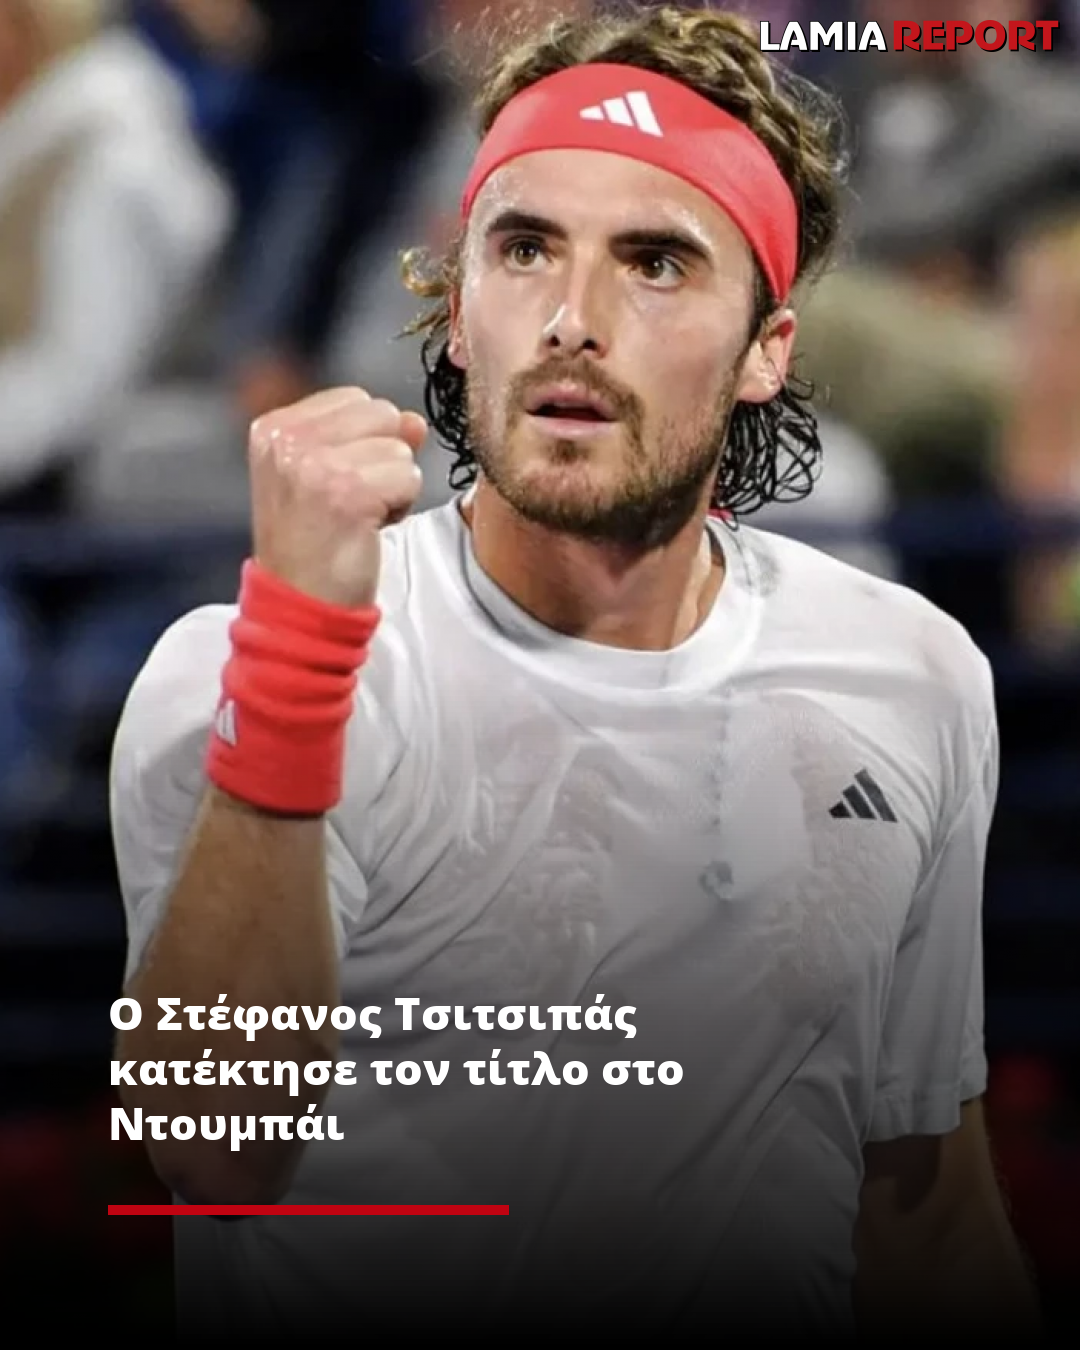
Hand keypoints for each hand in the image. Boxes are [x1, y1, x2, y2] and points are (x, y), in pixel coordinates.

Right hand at [248, 387, 426, 608]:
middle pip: (383, 413)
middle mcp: (289, 440)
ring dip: (393, 487)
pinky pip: (410, 478)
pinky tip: (368, 529)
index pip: (355, 399)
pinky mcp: (349, 493)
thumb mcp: (324, 475)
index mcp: (274, 427)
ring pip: (401, 448)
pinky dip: (400, 509)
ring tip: (358, 517)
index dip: (364, 441)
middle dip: (383, 458)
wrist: (299, 603)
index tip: (336, 483)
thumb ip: (365, 436)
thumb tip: (415, 420)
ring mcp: (316, 465)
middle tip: (351, 501)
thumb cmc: (313, 542)